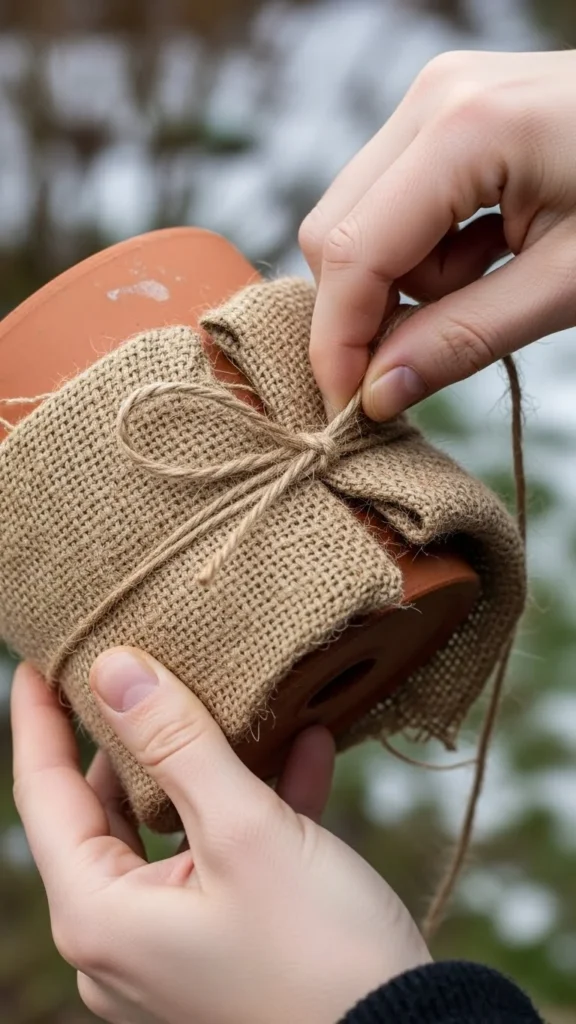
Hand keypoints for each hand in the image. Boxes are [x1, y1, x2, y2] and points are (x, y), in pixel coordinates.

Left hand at [11, 650, 429, 1023]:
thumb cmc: (321, 953)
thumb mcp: (245, 830)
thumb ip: (175, 742)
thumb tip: (114, 669)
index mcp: (101, 914)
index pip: (44, 792)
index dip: (40, 716)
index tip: (43, 656)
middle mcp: (122, 936)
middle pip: (106, 808)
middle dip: (134, 733)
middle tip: (143, 662)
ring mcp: (172, 943)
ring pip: (171, 826)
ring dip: (208, 763)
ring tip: (232, 698)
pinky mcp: (223, 944)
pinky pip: (222, 857)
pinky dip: (254, 805)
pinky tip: (304, 751)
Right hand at [299, 50, 575, 417]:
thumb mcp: (567, 285)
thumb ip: (464, 339)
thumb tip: (376, 394)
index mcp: (464, 130)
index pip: (352, 254)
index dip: (337, 341)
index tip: (348, 409)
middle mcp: (431, 100)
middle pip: (335, 234)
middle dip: (372, 308)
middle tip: (435, 347)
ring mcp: (435, 100)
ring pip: (360, 224)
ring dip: (412, 279)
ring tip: (496, 274)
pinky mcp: (446, 115)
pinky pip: (394, 204)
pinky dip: (430, 250)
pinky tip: (491, 248)